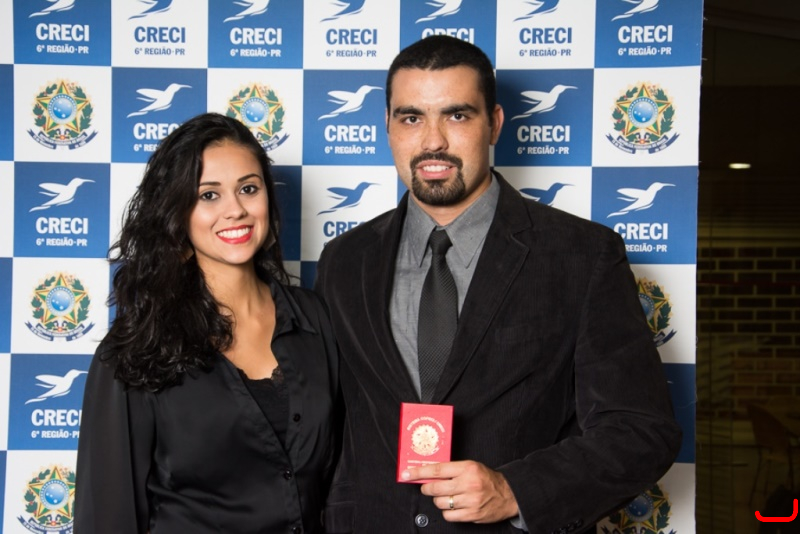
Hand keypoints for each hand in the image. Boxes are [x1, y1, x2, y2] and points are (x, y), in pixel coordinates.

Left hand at [400, 461, 518, 523]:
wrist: (508, 495)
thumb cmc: (487, 479)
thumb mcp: (471, 467)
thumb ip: (452, 469)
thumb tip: (428, 473)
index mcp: (467, 468)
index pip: (437, 469)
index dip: (419, 472)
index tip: (407, 474)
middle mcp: (468, 484)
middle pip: (435, 487)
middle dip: (426, 488)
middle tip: (426, 487)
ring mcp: (470, 501)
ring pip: (440, 502)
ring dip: (438, 500)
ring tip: (446, 496)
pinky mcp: (471, 515)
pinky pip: (448, 515)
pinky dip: (447, 511)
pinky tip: (453, 506)